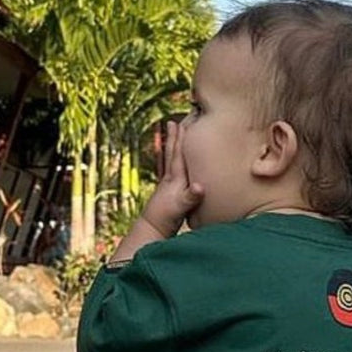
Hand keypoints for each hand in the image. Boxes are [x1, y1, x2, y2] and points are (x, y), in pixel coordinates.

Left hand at [141, 121, 203, 236]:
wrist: (152, 230)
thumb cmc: (166, 219)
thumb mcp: (181, 208)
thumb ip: (190, 197)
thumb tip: (200, 187)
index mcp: (175, 179)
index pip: (179, 154)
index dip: (182, 138)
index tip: (184, 122)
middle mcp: (170, 179)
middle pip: (172, 153)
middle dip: (174, 137)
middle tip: (174, 121)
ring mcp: (168, 185)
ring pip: (170, 160)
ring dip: (172, 147)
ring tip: (173, 135)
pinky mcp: (169, 192)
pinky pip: (172, 171)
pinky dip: (173, 162)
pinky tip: (174, 162)